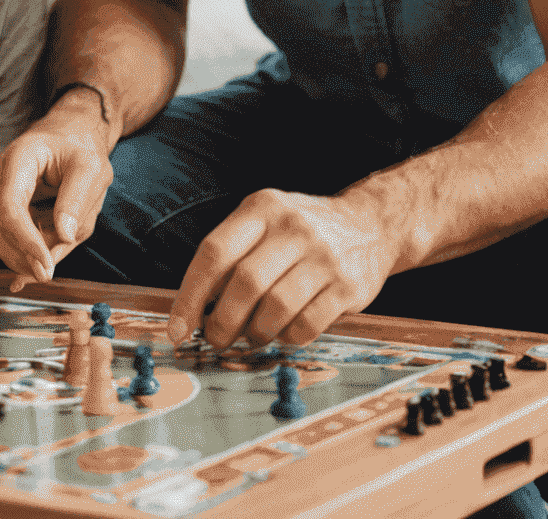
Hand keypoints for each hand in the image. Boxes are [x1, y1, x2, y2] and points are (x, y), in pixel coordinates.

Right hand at [0, 102, 113, 285]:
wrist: (66, 138)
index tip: (46, 264)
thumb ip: (77, 200)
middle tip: (49, 274)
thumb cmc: (78, 149)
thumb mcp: (91, 169)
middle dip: (23, 255)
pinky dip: (22, 253)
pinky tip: (37, 264)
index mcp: (19, 158)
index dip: (25, 240)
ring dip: (23, 256)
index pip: (10, 207)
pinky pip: (4, 237)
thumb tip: (63, 237)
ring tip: (52, 259)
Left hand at [167, 188, 400, 349]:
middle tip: (215, 340)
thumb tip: (195, 309)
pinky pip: (307, 324)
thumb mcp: (265, 221)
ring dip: (256, 332)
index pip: (215, 253)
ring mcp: (323, 256)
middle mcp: (291, 227)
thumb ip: (233, 255)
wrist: (369, 224)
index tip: (178, 328)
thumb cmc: (301, 230)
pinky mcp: (348, 286)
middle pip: (244, 283)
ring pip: (276, 308)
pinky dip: (288, 337)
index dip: (191, 295)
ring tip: (252, 335)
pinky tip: (284, 332)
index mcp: (261, 207)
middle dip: (223, 321)